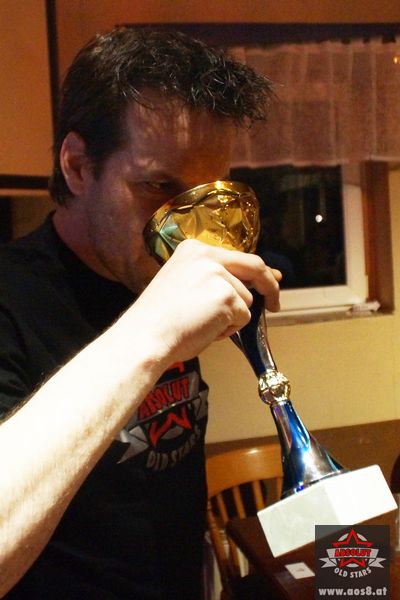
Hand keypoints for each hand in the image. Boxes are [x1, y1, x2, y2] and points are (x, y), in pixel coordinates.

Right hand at [126, 239, 280, 363]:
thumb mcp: (184, 284)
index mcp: (194, 249)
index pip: (237, 256)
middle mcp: (207, 255)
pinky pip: (243, 319)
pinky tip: (204, 330)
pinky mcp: (227, 296)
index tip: (272, 278)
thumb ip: (215, 279)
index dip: (258, 271)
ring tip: (200, 324)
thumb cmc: (160, 319)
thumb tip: (251, 286)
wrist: (145, 336)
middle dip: (270, 287)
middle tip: (275, 304)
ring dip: (231, 318)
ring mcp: (219, 274)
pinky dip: (228, 330)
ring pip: (246, 301)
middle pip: (255, 267)